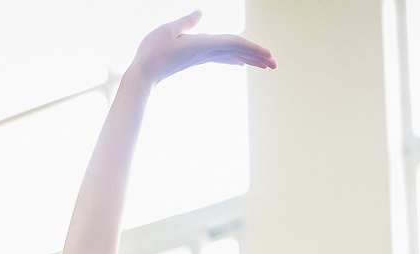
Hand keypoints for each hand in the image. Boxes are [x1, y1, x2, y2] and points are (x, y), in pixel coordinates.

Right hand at [128, 10, 276, 85]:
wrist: (143, 75)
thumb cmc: (153, 52)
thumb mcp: (168, 30)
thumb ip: (186, 22)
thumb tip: (201, 12)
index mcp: (204, 44)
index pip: (235, 43)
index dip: (253, 47)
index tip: (269, 55)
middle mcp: (207, 52)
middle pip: (238, 51)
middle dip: (257, 57)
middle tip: (275, 64)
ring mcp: (202, 56)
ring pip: (232, 55)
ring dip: (249, 58)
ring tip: (265, 64)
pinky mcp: (196, 58)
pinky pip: (221, 57)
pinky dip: (233, 58)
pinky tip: (240, 64)